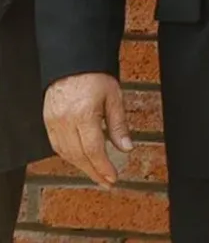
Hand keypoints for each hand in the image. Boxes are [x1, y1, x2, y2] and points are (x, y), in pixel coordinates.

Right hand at [43, 73, 132, 187]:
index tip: (113, 178)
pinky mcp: (47, 122)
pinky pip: (57, 146)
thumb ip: (118, 124)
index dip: (103, 167)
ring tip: (97, 174)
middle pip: (79, 156)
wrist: (73, 61)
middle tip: (106, 182)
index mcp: (83, 114)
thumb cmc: (95, 75)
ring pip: (66, 154)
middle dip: (94, 171)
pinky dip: (70, 156)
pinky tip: (81, 160)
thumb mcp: (114, 96)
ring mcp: (53, 123)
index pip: (93, 149)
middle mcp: (65, 121)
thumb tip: (126, 148)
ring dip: (82, 167)